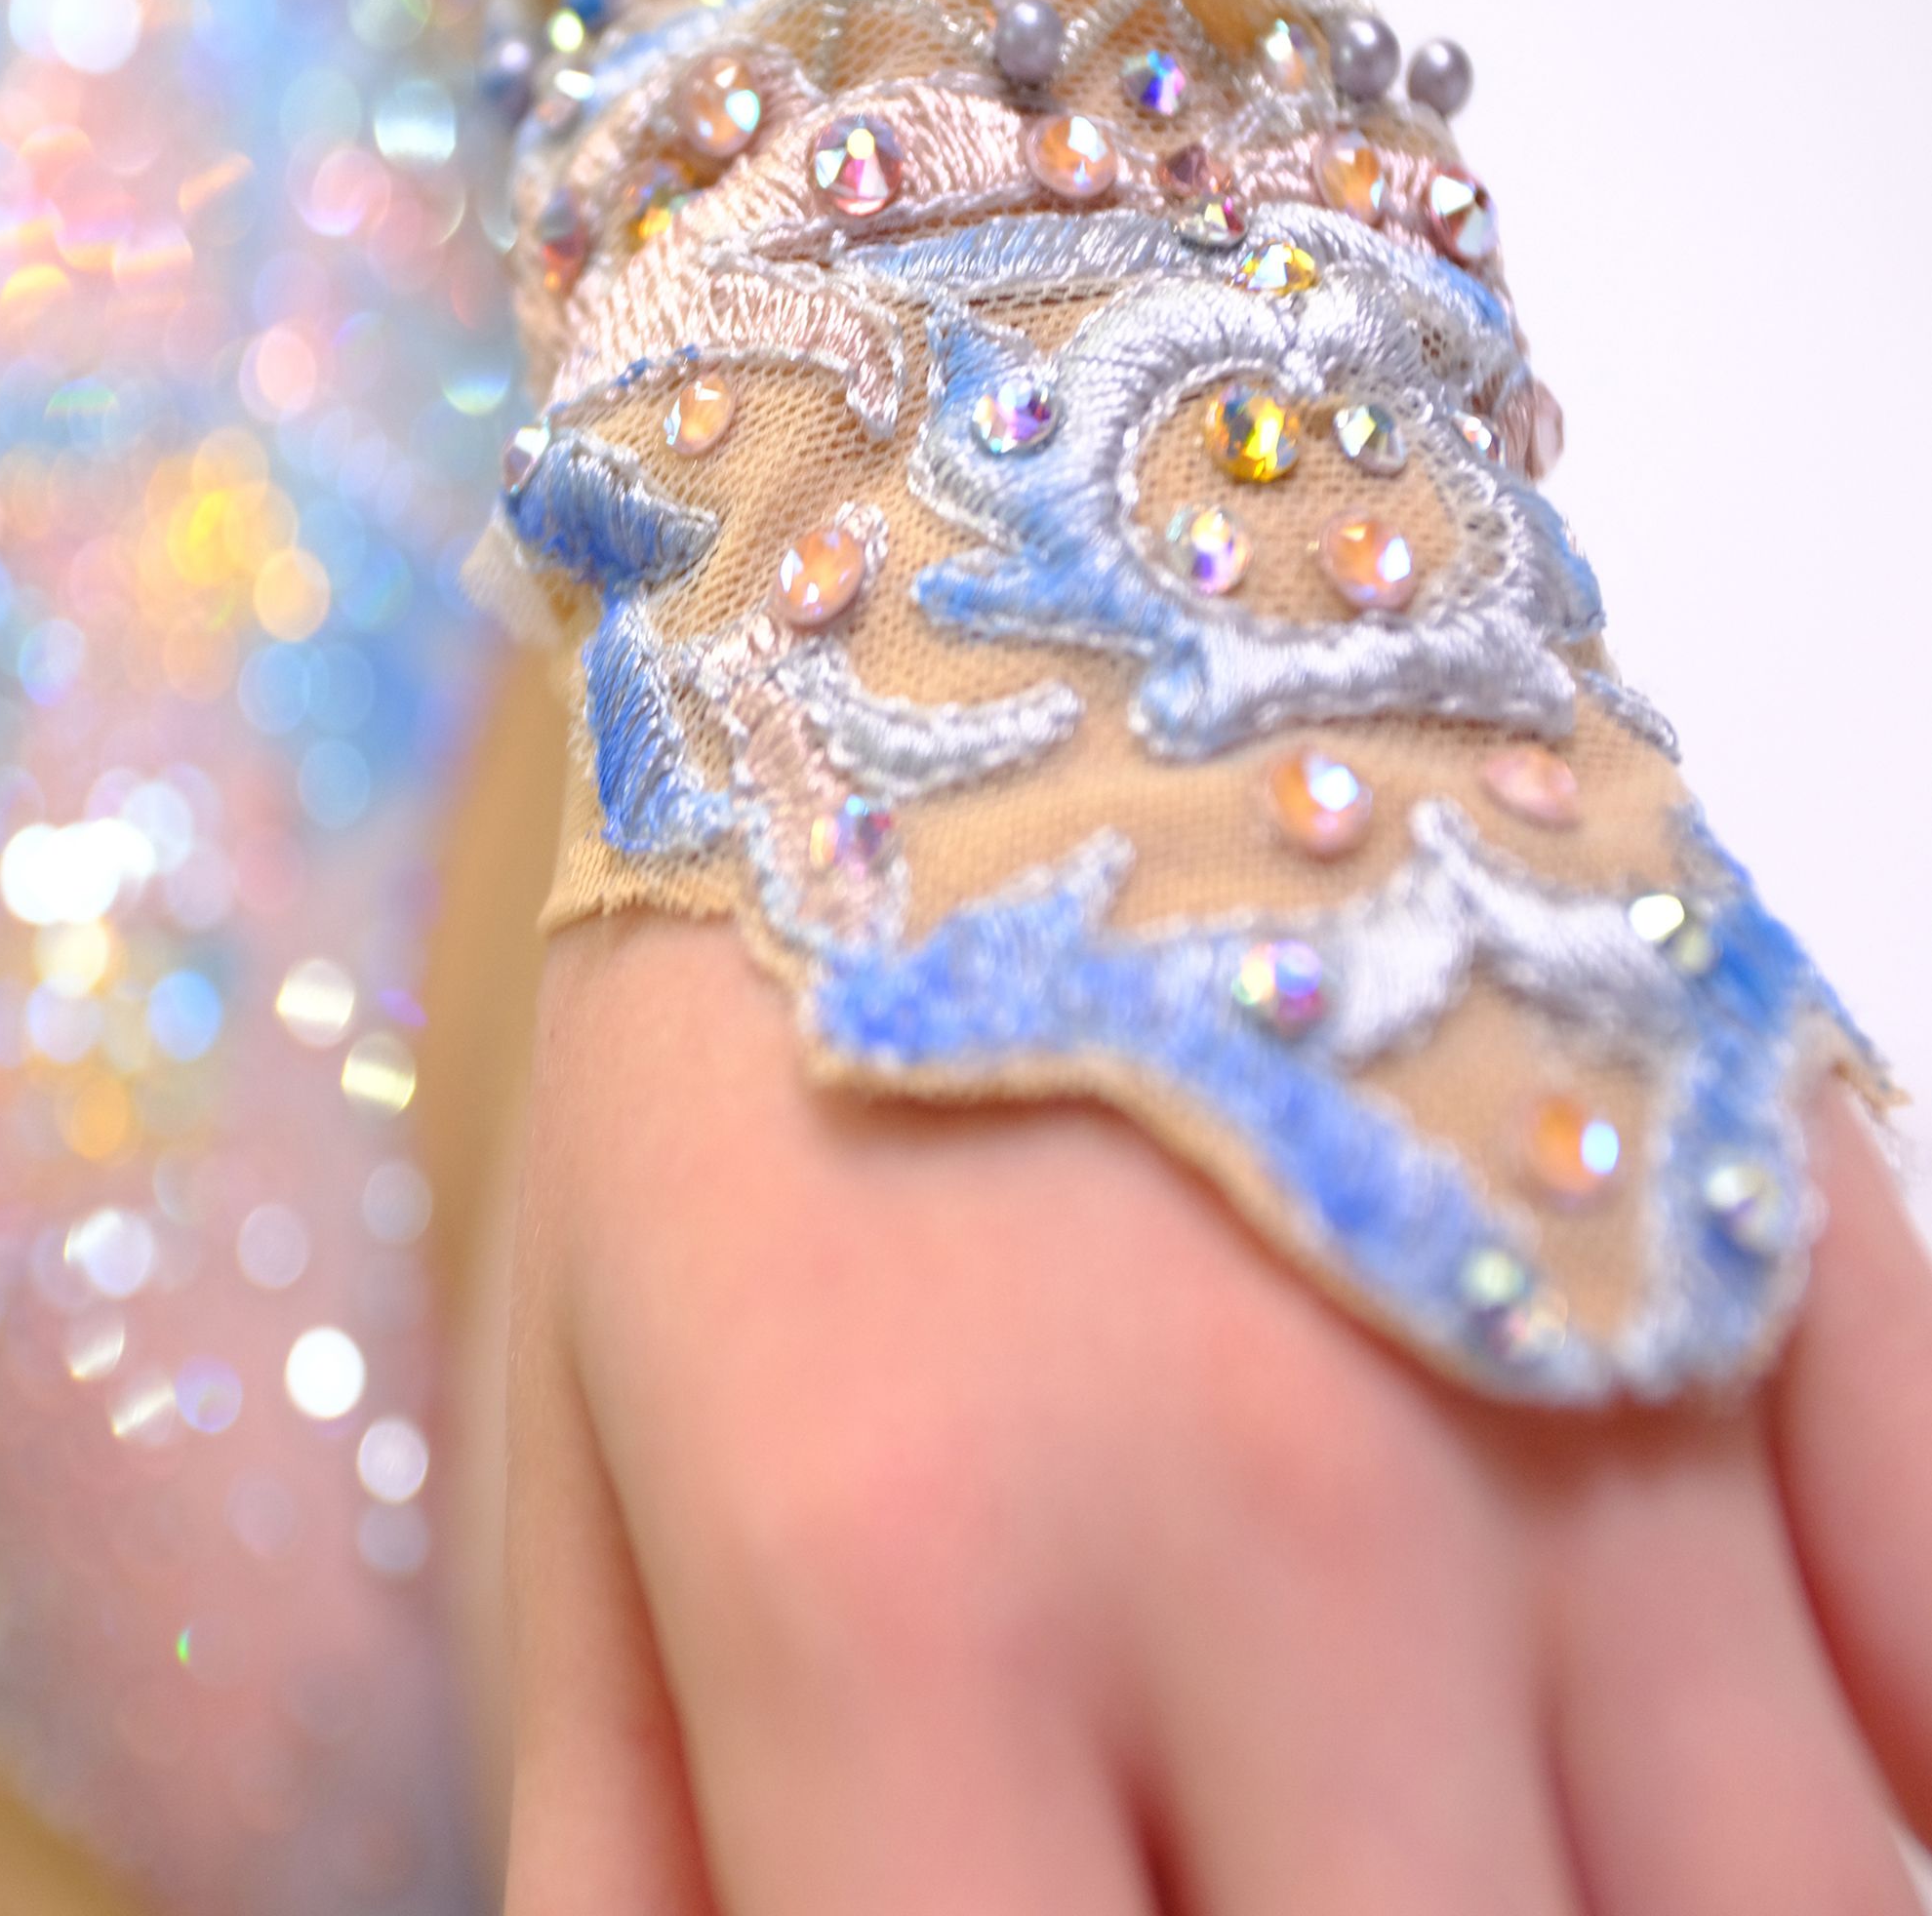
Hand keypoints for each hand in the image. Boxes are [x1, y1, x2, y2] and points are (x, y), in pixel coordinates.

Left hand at [501, 912, 1931, 1915]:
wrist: (993, 590)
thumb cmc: (737, 1019)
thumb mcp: (575, 1437)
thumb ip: (639, 1865)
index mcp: (905, 1583)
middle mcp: (1283, 1521)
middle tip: (1258, 1893)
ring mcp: (1578, 1378)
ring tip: (1441, 1828)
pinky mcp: (1770, 1230)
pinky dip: (1885, 1777)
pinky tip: (1729, 1776)